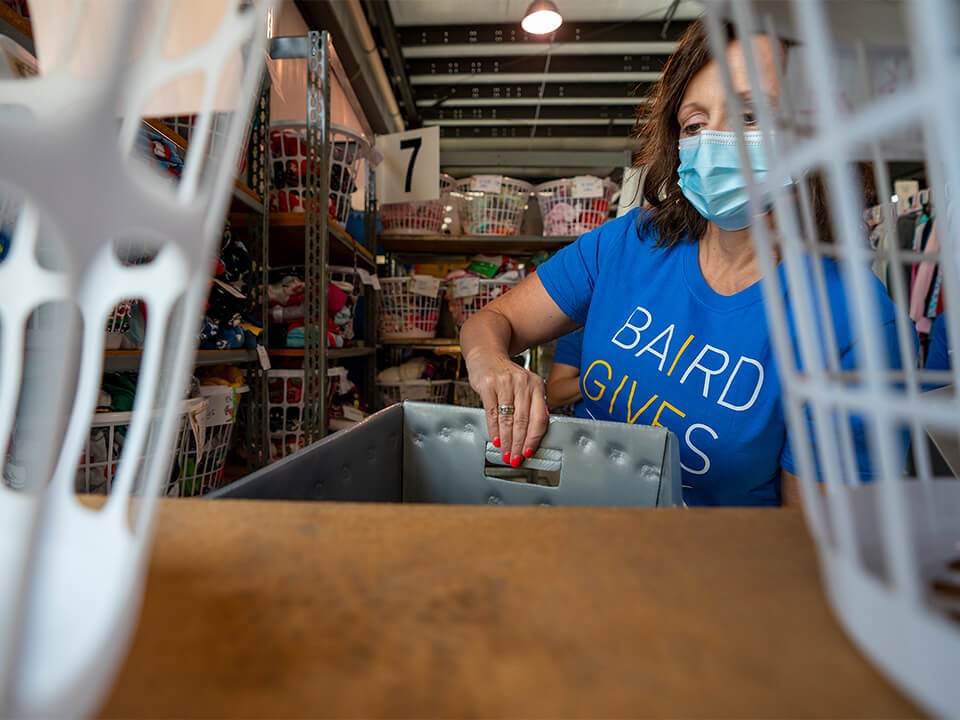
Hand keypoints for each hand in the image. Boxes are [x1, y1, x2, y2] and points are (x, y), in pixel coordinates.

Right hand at [466, 349, 548, 467]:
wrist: (486, 353)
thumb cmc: (506, 374)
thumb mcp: (524, 385)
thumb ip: (530, 405)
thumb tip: (533, 434)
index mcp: (536, 385)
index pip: (539, 418)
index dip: (533, 438)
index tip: (528, 451)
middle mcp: (523, 383)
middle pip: (523, 421)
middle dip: (519, 444)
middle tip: (515, 458)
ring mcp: (505, 383)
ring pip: (508, 420)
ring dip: (506, 440)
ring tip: (505, 453)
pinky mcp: (488, 385)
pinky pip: (492, 413)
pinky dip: (494, 429)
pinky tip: (496, 439)